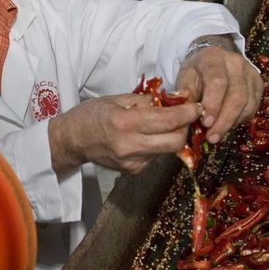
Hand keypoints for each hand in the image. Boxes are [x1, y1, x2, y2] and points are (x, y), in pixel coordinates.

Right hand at [48, 93, 201, 174]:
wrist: (72, 140)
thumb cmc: (91, 115)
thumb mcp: (116, 99)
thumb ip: (147, 100)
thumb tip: (176, 99)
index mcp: (125, 122)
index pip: (167, 120)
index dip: (187, 113)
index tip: (196, 106)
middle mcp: (130, 145)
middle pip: (175, 141)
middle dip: (185, 128)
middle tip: (184, 117)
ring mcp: (132, 161)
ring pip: (167, 150)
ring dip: (172, 136)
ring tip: (163, 125)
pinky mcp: (133, 171)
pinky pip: (156, 157)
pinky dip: (157, 145)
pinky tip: (146, 137)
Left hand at [175, 36, 263, 143]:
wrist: (211, 60)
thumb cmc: (196, 71)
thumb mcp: (184, 77)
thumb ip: (184, 93)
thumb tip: (184, 110)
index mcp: (214, 58)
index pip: (217, 82)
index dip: (213, 104)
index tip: (205, 122)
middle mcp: (236, 63)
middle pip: (237, 95)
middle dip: (224, 119)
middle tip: (212, 137)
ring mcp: (250, 73)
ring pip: (247, 103)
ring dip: (232, 122)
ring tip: (217, 135)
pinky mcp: (258, 84)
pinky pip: (253, 107)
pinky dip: (240, 120)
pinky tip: (227, 126)